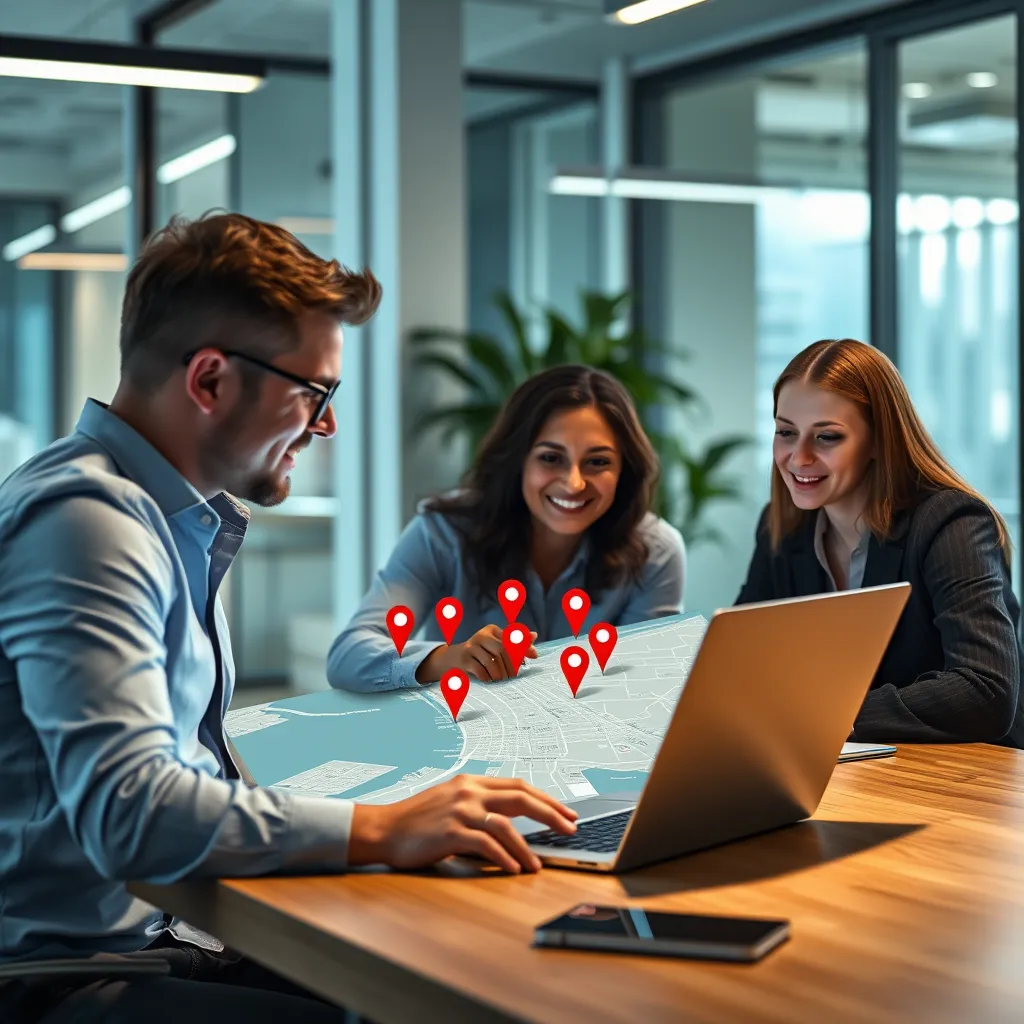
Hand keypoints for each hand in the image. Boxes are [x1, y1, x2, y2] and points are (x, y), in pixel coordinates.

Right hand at [348, 775, 577, 872]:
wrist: (384, 829)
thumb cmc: (417, 820)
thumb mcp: (450, 801)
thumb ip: (479, 804)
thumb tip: (511, 820)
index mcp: (471, 782)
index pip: (518, 786)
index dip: (546, 799)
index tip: (566, 812)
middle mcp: (468, 792)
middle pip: (520, 798)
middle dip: (550, 814)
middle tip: (570, 828)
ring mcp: (460, 811)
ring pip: (506, 825)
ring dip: (526, 847)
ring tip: (537, 865)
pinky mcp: (450, 832)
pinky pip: (486, 845)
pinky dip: (503, 858)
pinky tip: (513, 869)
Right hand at [415, 624, 537, 682]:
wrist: (452, 659)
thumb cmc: (481, 654)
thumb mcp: (497, 646)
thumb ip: (516, 643)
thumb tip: (535, 635)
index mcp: (492, 630)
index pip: (510, 638)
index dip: (521, 649)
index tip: (530, 659)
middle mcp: (481, 635)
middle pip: (502, 649)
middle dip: (511, 664)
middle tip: (513, 675)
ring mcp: (471, 646)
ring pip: (491, 661)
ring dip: (499, 673)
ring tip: (501, 679)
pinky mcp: (464, 659)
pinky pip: (480, 670)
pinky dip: (487, 677)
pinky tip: (489, 679)